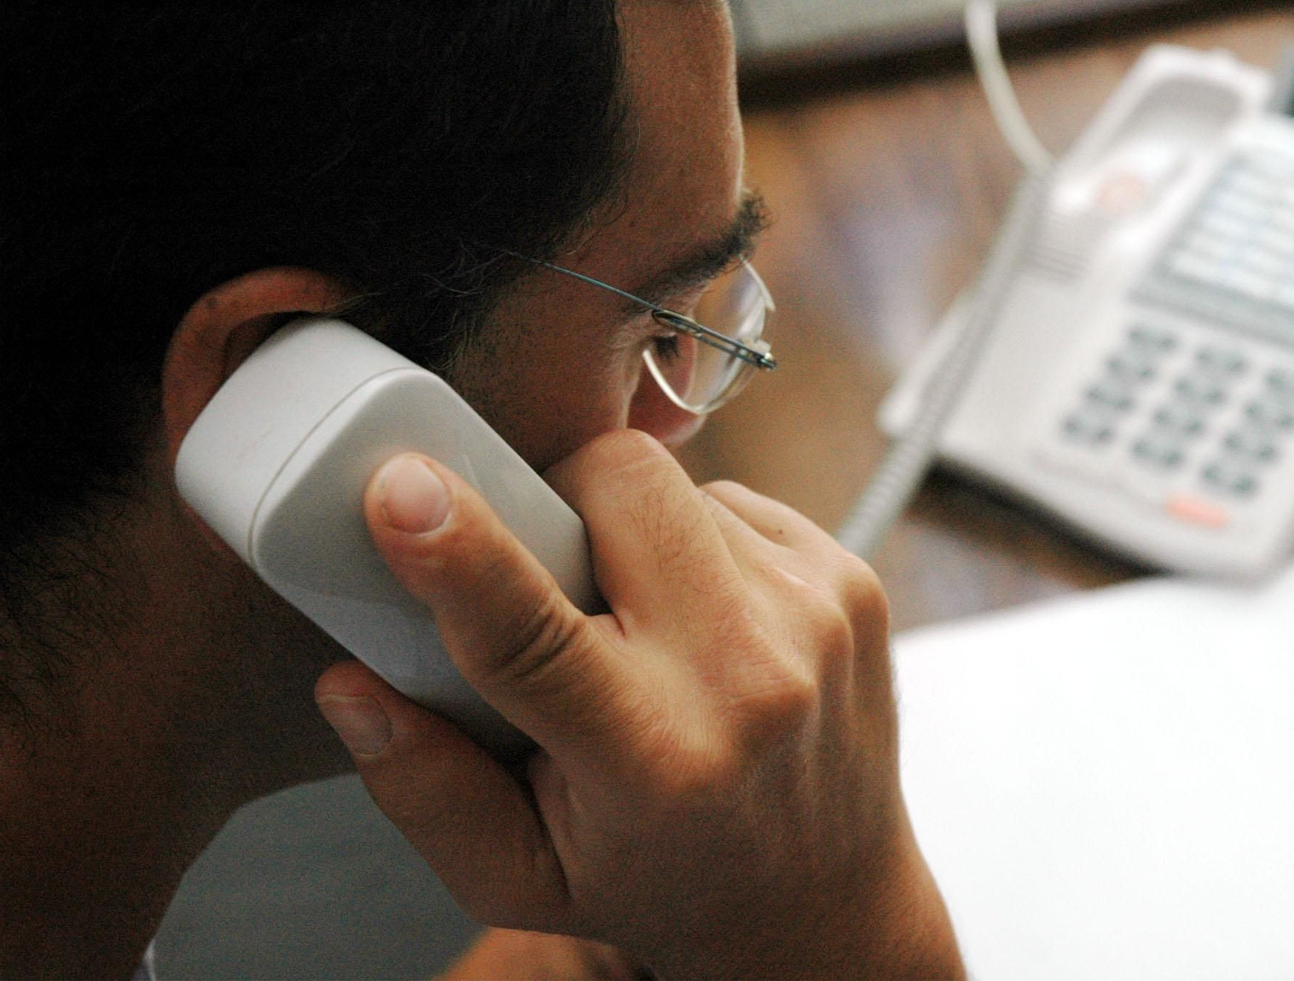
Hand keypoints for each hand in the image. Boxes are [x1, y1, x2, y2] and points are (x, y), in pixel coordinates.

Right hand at [315, 431, 961, 978]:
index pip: (532, 634)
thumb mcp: (522, 874)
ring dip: (633, 531)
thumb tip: (349, 683)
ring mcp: (815, 616)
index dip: (457, 551)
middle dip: (557, 499)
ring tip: (641, 620)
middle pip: (618, 484)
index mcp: (652, 761)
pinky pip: (734, 502)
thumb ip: (425, 787)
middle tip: (551, 570)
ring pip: (676, 482)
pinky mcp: (853, 580)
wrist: (824, 902)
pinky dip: (697, 542)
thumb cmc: (664, 881)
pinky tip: (701, 620)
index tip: (400, 488)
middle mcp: (749, 678)